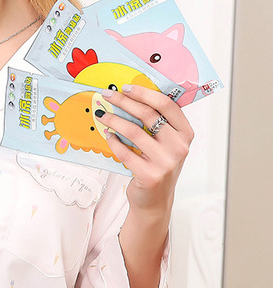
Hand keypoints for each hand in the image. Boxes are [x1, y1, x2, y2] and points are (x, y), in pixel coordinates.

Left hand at [98, 84, 193, 215]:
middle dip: (123, 101)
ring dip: (113, 120)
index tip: (126, 87)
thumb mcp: (166, 142)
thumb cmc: (158, 164)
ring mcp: (166, 163)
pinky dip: (113, 141)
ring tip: (101, 114)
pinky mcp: (150, 175)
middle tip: (107, 95)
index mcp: (185, 133)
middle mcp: (179, 147)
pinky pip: (125, 152)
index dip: (144, 93)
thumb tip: (130, 95)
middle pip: (147, 115)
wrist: (155, 200)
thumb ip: (157, 121)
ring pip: (133, 132)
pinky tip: (107, 135)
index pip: (166, 105)